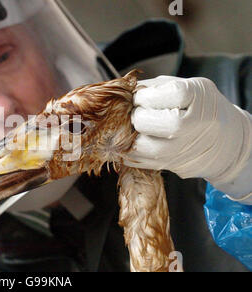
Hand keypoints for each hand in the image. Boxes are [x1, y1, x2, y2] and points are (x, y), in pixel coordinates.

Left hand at [125, 76, 250, 196]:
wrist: (226, 142)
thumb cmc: (201, 108)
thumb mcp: (188, 85)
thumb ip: (156, 86)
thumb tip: (124, 90)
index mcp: (194, 98)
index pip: (154, 96)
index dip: (141, 96)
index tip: (142, 97)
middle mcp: (188, 127)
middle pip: (142, 122)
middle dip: (135, 115)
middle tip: (140, 113)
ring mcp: (178, 150)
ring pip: (137, 146)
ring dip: (129, 134)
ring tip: (137, 127)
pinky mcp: (167, 166)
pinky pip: (135, 160)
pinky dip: (128, 149)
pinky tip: (136, 139)